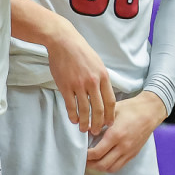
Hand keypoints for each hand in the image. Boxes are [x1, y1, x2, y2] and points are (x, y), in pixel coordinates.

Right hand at [46, 17, 115, 134]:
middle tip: (96, 131)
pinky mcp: (65, 86)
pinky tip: (73, 120)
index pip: (110, 101)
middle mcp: (93, 82)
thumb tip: (104, 93)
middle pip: (99, 108)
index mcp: (103, 76)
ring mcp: (78, 84)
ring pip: (84, 109)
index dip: (110, 114)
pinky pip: (70, 105)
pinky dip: (72, 115)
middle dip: (98, 122)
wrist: (64, 42)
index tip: (109, 123)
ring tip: (84, 129)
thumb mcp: (98, 64)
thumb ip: (101, 79)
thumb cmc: (81, 53)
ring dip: (85, 122)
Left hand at [86, 91, 166, 172]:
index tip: (81, 151)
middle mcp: (123, 146)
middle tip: (83, 159)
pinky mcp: (134, 153)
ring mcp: (129, 151)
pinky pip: (119, 166)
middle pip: (102, 164)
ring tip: (93, 161)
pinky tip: (105, 160)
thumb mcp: (112, 110)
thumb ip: (98, 121)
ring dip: (99, 167)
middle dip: (90, 164)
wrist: (151, 111)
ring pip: (111, 168)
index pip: (96, 153)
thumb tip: (84, 129)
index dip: (86, 155)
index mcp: (116, 134)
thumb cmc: (131, 108)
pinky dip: (110, 166)